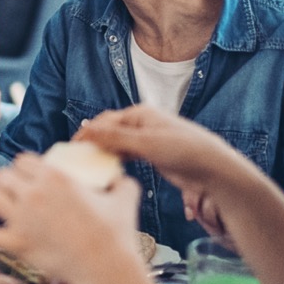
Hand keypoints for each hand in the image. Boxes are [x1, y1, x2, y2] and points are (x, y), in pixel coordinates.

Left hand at [0, 153, 142, 283]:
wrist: (107, 268)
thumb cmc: (116, 234)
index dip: (25, 168)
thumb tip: (123, 179)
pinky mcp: (16, 244)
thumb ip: (122, 183)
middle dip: (7, 181)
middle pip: (5, 175)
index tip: (30, 177)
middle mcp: (34, 194)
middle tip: (14, 193)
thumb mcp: (125, 197)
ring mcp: (22, 219)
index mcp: (56, 178)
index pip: (25, 161)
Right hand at [73, 105, 247, 233]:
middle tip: (77, 159)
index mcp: (139, 114)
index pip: (104, 121)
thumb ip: (115, 138)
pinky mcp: (152, 154)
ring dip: (103, 151)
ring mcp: (147, 138)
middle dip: (93, 141)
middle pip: (108, 130)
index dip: (87, 133)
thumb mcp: (146, 144)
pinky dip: (116, 159)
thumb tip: (86, 130)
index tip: (71, 149)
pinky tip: (109, 168)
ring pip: (116, 143)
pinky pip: (127, 153)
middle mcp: (141, 123)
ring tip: (89, 165)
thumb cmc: (183, 150)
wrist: (212, 169)